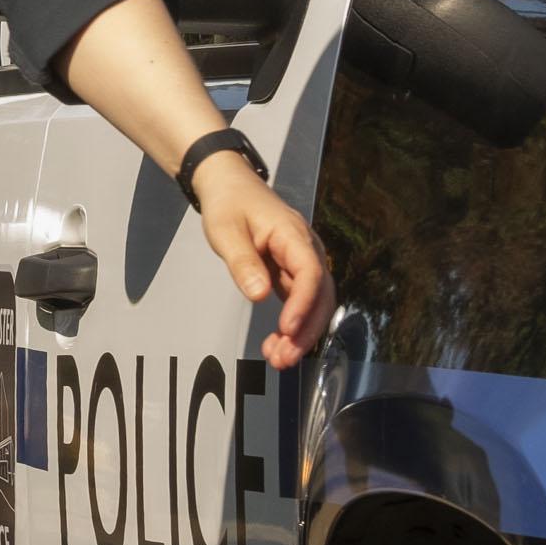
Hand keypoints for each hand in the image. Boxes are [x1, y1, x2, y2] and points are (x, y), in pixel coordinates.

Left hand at [195, 162, 332, 370]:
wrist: (229, 185)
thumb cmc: (228, 204)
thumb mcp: (226, 231)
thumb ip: (242, 262)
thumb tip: (258, 295)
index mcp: (293, 234)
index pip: (311, 272)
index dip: (303, 303)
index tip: (287, 328)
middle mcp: (306, 250)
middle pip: (320, 294)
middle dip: (305, 329)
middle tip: (283, 358)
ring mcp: (302, 262)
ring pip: (313, 303)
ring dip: (300, 333)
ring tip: (278, 359)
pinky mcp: (292, 272)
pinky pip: (299, 302)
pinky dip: (291, 324)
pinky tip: (276, 344)